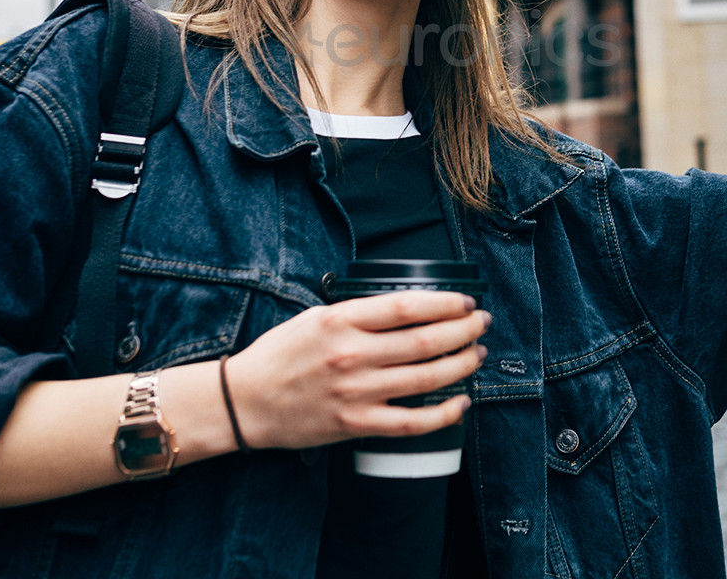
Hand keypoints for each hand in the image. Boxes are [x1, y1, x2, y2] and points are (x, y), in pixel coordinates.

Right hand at [223, 292, 489, 449]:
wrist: (245, 401)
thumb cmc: (280, 354)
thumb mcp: (316, 317)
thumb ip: (358, 312)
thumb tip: (408, 307)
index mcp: (342, 321)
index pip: (407, 307)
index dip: (445, 303)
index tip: (465, 301)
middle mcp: (352, 355)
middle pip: (425, 341)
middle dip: (464, 330)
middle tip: (481, 323)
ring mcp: (356, 393)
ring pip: (426, 378)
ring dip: (461, 364)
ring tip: (477, 353)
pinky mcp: (356, 425)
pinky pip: (411, 423)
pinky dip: (443, 413)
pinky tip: (460, 402)